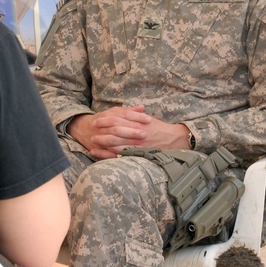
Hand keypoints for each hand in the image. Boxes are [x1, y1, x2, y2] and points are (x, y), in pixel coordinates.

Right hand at [68, 105, 150, 158]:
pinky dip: (115, 154)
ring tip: (139, 147)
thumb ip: (128, 110)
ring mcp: (99, 137)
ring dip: (125, 144)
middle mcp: (104, 126)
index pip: (124, 114)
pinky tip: (126, 156)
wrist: (81, 127)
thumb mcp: (114, 112)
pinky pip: (105, 153)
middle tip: (145, 134)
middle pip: (118, 128)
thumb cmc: (103, 119)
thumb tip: (142, 107)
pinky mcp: (96, 148)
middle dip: (132, 131)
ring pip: (112, 141)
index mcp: (109, 115)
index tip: (148, 120)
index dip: (137, 117)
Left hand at [68, 106, 191, 158]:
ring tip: (93, 144)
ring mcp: (137, 145)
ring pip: (116, 145)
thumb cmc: (160, 128)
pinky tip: (103, 155)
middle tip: (92, 132)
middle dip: (101, 133)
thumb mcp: (147, 119)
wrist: (173, 139)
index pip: (118, 120)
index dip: (106, 120)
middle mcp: (136, 133)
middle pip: (114, 133)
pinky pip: (122, 155)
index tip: (97, 120)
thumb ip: (135, 114)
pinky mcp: (139, 154)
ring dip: (103, 145)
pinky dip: (111, 155)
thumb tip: (125, 110)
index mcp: (137, 122)